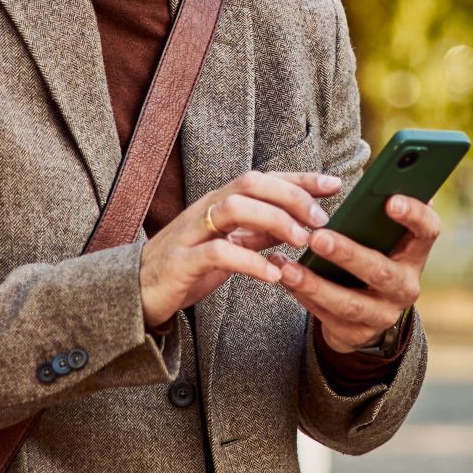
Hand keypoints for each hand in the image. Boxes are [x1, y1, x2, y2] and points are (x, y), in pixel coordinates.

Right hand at [141, 170, 343, 330]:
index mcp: (219, 202)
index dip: (300, 178)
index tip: (336, 183)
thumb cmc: (187, 267)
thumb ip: (261, 234)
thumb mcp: (231, 246)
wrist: (136, 293)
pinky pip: (218, 253)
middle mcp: (206, 209)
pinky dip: (250, 261)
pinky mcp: (181, 262)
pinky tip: (274, 275)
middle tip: (320, 219)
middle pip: (250, 183)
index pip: (264, 178)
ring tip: (301, 242)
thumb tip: (302, 224)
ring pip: (234, 208)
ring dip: (274, 221)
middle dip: (290, 196)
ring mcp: (191, 233)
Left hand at [280, 194, 441, 353]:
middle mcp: (406, 286)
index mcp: (415, 253)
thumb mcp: (377, 235)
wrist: (365, 311)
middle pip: (381, 271)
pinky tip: (283, 276)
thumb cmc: (369, 254)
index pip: (428, 231)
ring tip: (287, 265)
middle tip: (318, 237)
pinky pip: (327, 316)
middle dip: (348, 254)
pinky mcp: (357, 334)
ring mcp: (383, 314)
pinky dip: (303, 295)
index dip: (414, 215)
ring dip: (314, 283)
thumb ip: (375, 211)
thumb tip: (378, 176)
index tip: (391, 199)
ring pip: (348, 302)